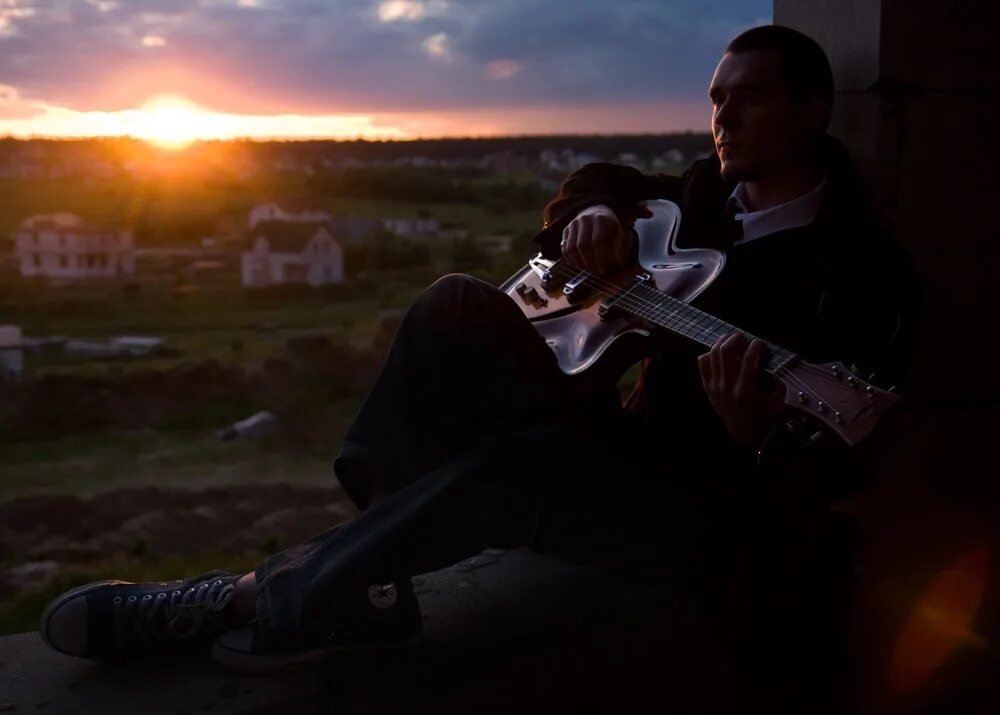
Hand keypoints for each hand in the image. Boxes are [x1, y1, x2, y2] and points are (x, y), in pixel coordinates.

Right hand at [560, 204, 651, 275]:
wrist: (592, 209)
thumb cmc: (612, 221)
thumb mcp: (625, 218)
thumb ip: (635, 220)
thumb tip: (649, 215)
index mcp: (602, 218)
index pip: (598, 241)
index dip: (602, 258)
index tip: (606, 268)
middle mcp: (586, 219)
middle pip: (584, 246)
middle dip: (591, 263)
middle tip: (598, 272)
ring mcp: (573, 225)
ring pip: (572, 248)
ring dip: (581, 263)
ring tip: (589, 269)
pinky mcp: (565, 231)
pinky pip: (565, 248)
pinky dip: (571, 259)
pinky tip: (580, 265)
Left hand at [697, 332, 786, 447]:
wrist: (745, 434)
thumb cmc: (764, 418)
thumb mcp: (778, 402)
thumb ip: (779, 382)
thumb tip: (779, 363)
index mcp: (746, 390)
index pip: (748, 358)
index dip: (756, 345)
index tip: (761, 344)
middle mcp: (727, 386)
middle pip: (725, 351)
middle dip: (736, 338)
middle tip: (744, 338)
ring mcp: (715, 386)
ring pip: (712, 354)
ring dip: (723, 342)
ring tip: (733, 340)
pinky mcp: (708, 387)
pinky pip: (702, 363)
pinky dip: (710, 354)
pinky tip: (720, 354)